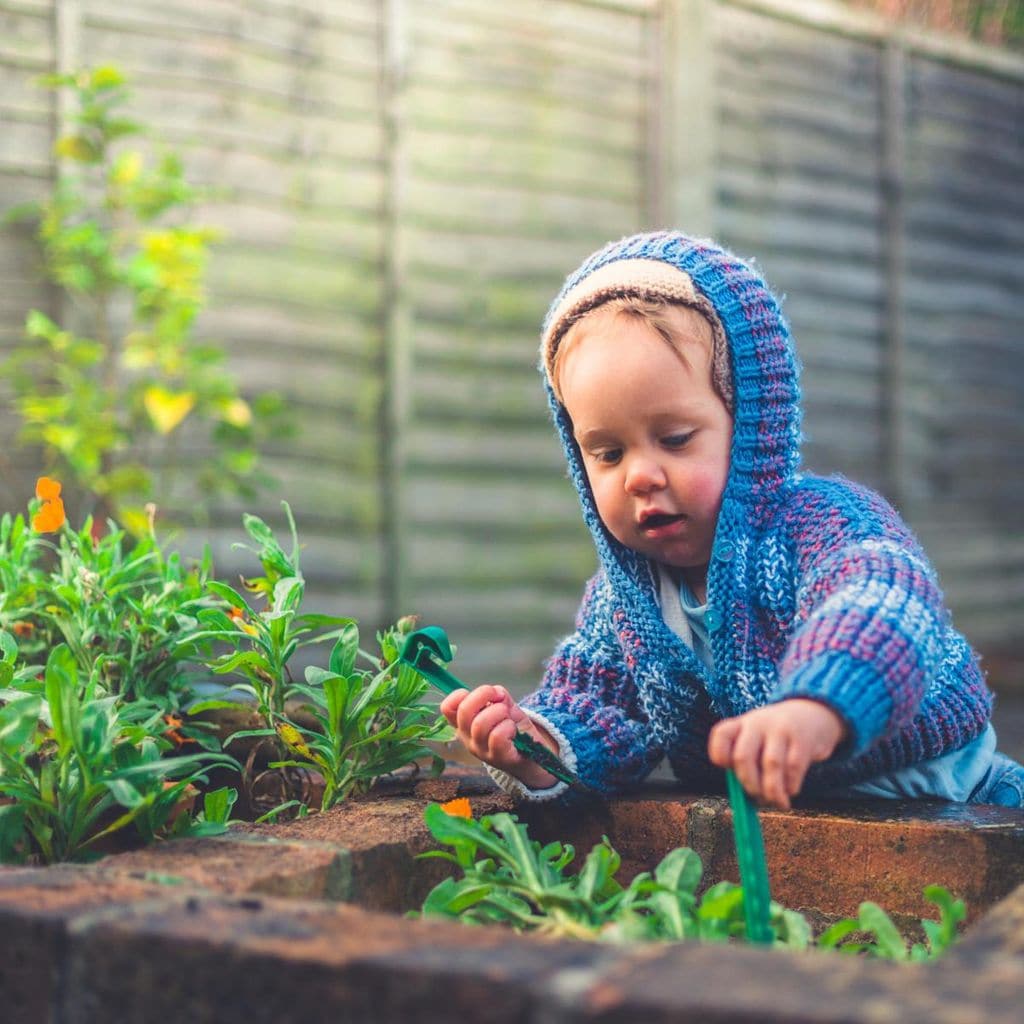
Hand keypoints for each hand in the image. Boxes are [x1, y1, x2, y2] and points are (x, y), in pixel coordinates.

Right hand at [439, 685, 559, 789]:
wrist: (531, 754)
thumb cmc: (512, 727)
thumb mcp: (504, 706)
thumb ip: (498, 695)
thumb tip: (497, 693)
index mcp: (464, 724)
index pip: (447, 707)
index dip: (461, 694)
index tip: (482, 695)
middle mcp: (467, 738)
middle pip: (464, 711)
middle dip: (484, 694)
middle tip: (499, 698)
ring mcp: (481, 750)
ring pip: (480, 724)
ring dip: (499, 712)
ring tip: (508, 717)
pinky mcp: (497, 757)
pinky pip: (497, 737)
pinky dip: (508, 726)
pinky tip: (513, 729)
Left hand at [707, 699, 846, 809]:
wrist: (812, 714)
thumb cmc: (777, 738)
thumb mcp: (758, 741)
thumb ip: (749, 765)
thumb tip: (747, 801)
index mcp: (741, 724)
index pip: (721, 735)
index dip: (720, 756)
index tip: (729, 770)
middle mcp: (757, 723)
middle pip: (743, 756)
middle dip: (749, 783)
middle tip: (757, 797)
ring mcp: (780, 729)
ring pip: (771, 764)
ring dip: (772, 790)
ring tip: (778, 802)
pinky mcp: (802, 739)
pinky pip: (793, 767)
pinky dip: (790, 785)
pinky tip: (791, 791)